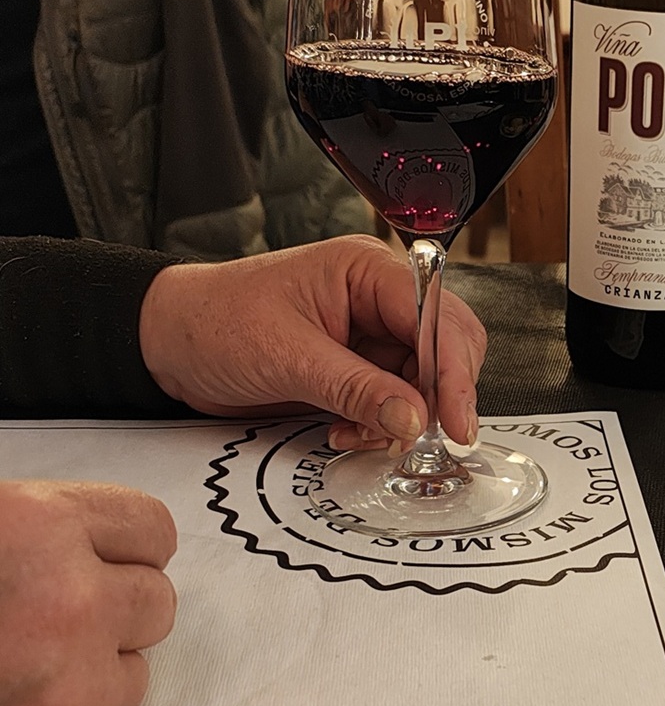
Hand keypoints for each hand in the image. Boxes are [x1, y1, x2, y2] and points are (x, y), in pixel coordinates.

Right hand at [0, 482, 176, 705]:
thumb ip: (21, 534)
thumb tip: (59, 542)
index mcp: (36, 529)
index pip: (149, 531)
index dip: (122, 547)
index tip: (101, 558)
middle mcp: (65, 605)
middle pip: (155, 606)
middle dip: (110, 612)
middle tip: (50, 618)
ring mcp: (57, 690)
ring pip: (131, 681)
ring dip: (88, 679)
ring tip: (19, 673)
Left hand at [139, 237, 487, 449]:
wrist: (167, 345)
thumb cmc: (214, 324)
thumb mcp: (287, 356)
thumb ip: (356, 388)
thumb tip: (413, 417)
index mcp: (365, 270)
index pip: (436, 315)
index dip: (454, 370)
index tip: (456, 421)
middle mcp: (376, 297)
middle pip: (445, 347)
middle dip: (433, 397)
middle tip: (412, 436)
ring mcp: (369, 333)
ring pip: (423, 382)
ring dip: (401, 418)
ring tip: (356, 434)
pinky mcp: (356, 367)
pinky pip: (393, 401)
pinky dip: (379, 425)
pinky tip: (344, 431)